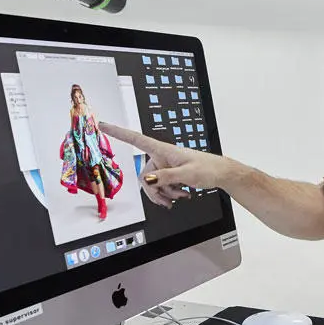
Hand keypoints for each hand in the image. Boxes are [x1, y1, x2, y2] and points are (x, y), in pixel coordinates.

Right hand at [100, 123, 236, 206]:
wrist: (220, 174)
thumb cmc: (207, 168)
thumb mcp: (187, 173)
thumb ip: (166, 177)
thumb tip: (148, 179)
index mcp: (163, 150)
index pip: (136, 139)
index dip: (118, 132)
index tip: (103, 125)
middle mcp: (162, 157)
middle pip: (144, 174)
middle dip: (155, 190)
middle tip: (169, 199)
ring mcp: (166, 166)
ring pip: (153, 183)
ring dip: (165, 193)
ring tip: (181, 195)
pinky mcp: (170, 174)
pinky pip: (161, 186)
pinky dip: (169, 193)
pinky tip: (182, 194)